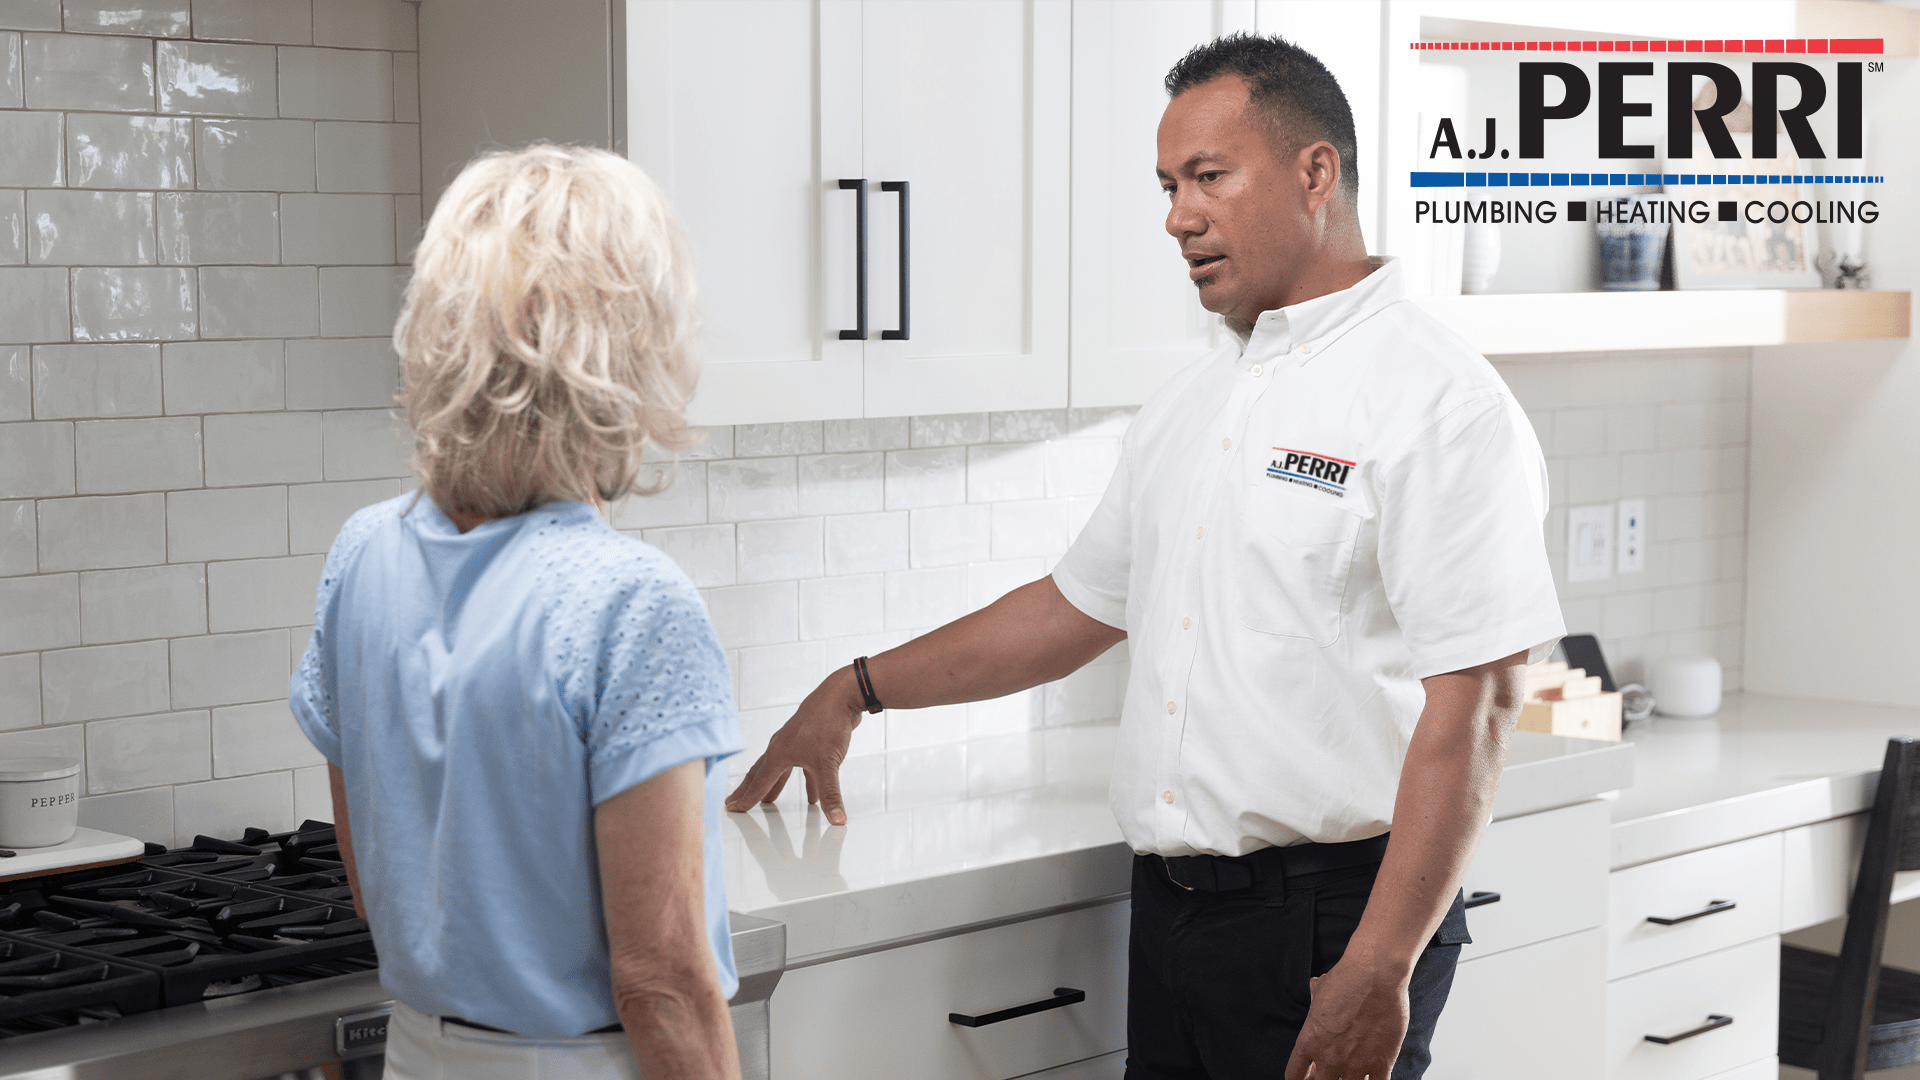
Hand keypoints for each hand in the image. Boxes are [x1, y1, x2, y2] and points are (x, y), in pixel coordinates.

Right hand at [724, 667, 863, 824]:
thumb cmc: (827, 724)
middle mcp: (782, 746)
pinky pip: (802, 764)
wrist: (842, 694)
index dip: (747, 799)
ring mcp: (795, 740)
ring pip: (781, 768)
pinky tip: (813, 796)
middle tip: (734, 801)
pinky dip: (806, 780)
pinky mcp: (810, 737)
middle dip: (749, 789)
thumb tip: (837, 820)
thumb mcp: (828, 764)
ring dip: (776, 785)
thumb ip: (831, 794)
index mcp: (779, 754)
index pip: (759, 782)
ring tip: (770, 800)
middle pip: (761, 773)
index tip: (732, 808)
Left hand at [1284, 959, 1410, 1079]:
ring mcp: (1356, 1063)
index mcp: (1309, 1041)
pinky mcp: (1381, 1062)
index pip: (1294, 1075)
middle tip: (1329, 1073)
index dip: (1300, 1078)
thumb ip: (1316, 997)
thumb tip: (1314, 986)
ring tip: (1352, 1074)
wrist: (1376, 974)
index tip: (1307, 1075)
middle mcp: (1329, 1057)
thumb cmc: (1346, 977)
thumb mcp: (1321, 988)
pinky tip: (1373, 1077)